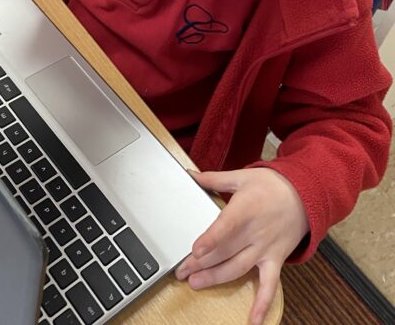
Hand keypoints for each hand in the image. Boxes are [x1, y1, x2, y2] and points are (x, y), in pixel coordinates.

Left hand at [176, 167, 309, 324]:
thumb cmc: (272, 185)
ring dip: (216, 278)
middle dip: (201, 263)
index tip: (195, 251)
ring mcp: (265, 249)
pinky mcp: (276, 260)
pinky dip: (263, 303)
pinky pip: (270, 285)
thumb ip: (214, 179)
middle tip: (181, 271)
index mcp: (245, 210)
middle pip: (225, 251)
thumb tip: (191, 176)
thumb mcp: (241, 176)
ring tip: (195, 284)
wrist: (304, 195)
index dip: (211, 240)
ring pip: (238, 268)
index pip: (226, 227)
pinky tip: (253, 320)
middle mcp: (255, 232)